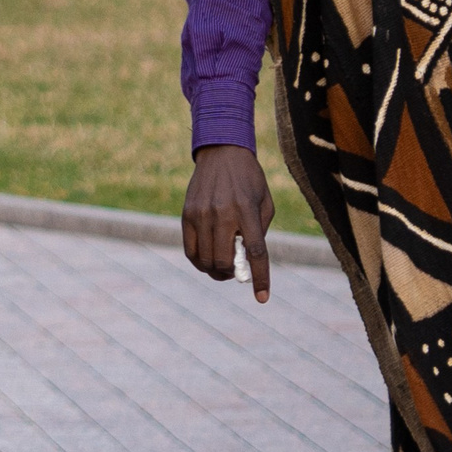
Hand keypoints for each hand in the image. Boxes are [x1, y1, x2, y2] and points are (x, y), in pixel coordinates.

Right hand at [183, 143, 273, 301]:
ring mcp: (200, 214)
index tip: (262, 298)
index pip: (254, 252)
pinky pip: (190, 250)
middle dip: (230, 274)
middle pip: (223, 260)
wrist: (222, 153)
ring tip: (221, 267)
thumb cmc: (249, 180)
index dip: (260, 278)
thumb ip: (258, 231)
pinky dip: (199, 262)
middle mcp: (221, 213)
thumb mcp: (264, 203)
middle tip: (235, 273)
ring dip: (215, 271)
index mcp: (246, 210)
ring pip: (205, 259)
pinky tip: (206, 260)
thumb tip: (246, 261)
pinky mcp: (187, 215)